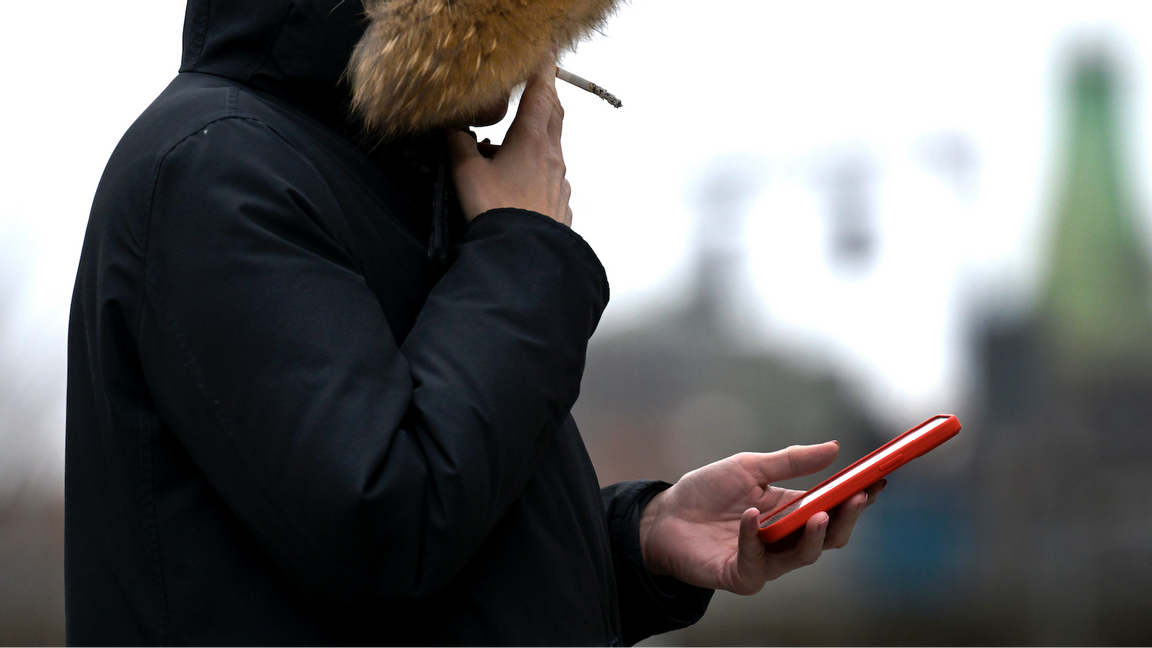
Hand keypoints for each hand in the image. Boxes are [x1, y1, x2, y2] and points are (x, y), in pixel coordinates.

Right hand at [447, 49, 571, 224]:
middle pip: (554, 115)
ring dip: (538, 136)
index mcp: (531, 140)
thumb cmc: (498, 213)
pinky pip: (551, 175)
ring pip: (552, 146)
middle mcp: (551, 156)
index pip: (540, 94)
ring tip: (515, 141)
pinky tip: (522, 179)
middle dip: (546, 97)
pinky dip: (539, 167)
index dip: (543, 71)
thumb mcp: (466, 173)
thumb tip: (454, 130)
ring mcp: (559, 180)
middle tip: (538, 86)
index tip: (547, 53)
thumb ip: (458, 144)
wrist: (524, 255)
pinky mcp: (560, 202)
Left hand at [639, 443, 884, 594]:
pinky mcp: (740, 576)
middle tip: (858, 497)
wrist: (663, 516)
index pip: (834, 509)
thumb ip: (791, 461)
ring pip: (803, 556)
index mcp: (791, 511)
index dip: (858, 497)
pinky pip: (756, 562)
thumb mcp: (749, 467)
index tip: (879, 480)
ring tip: (819, 513)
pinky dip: (754, 537)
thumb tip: (835, 448)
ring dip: (814, 536)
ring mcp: (765, 561)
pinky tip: (750, 515)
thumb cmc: (705, 492)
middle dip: (847, 519)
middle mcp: (785, 540)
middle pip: (829, 537)